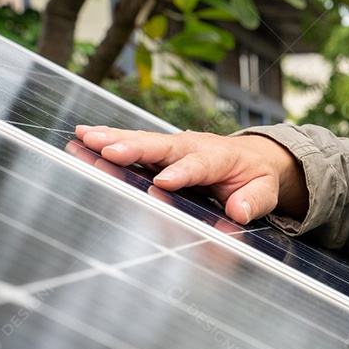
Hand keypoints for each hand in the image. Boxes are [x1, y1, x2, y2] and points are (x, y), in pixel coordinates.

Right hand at [73, 125, 307, 223]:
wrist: (251, 157)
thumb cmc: (255, 176)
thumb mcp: (265, 191)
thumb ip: (253, 201)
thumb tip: (238, 212)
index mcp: (219, 157)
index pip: (199, 165)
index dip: (183, 173)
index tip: (165, 181)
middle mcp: (192, 146)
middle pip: (162, 147)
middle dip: (136, 148)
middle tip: (110, 150)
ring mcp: (173, 147)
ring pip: (142, 142)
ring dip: (114, 139)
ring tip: (86, 137)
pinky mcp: (158, 152)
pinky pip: (133, 144)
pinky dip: (108, 139)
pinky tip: (83, 138)